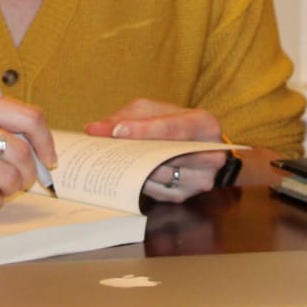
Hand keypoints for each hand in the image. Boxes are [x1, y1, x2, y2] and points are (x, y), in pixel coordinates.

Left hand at [84, 98, 227, 202]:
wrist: (195, 148)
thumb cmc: (172, 125)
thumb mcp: (154, 111)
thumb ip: (128, 116)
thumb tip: (96, 129)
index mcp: (205, 125)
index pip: (174, 128)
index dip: (144, 130)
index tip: (115, 131)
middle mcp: (210, 155)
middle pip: (166, 155)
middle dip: (133, 150)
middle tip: (103, 147)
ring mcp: (199, 180)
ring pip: (157, 176)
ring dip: (131, 167)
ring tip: (107, 158)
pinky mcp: (183, 196)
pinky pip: (152, 191)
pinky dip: (134, 181)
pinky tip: (121, 171)